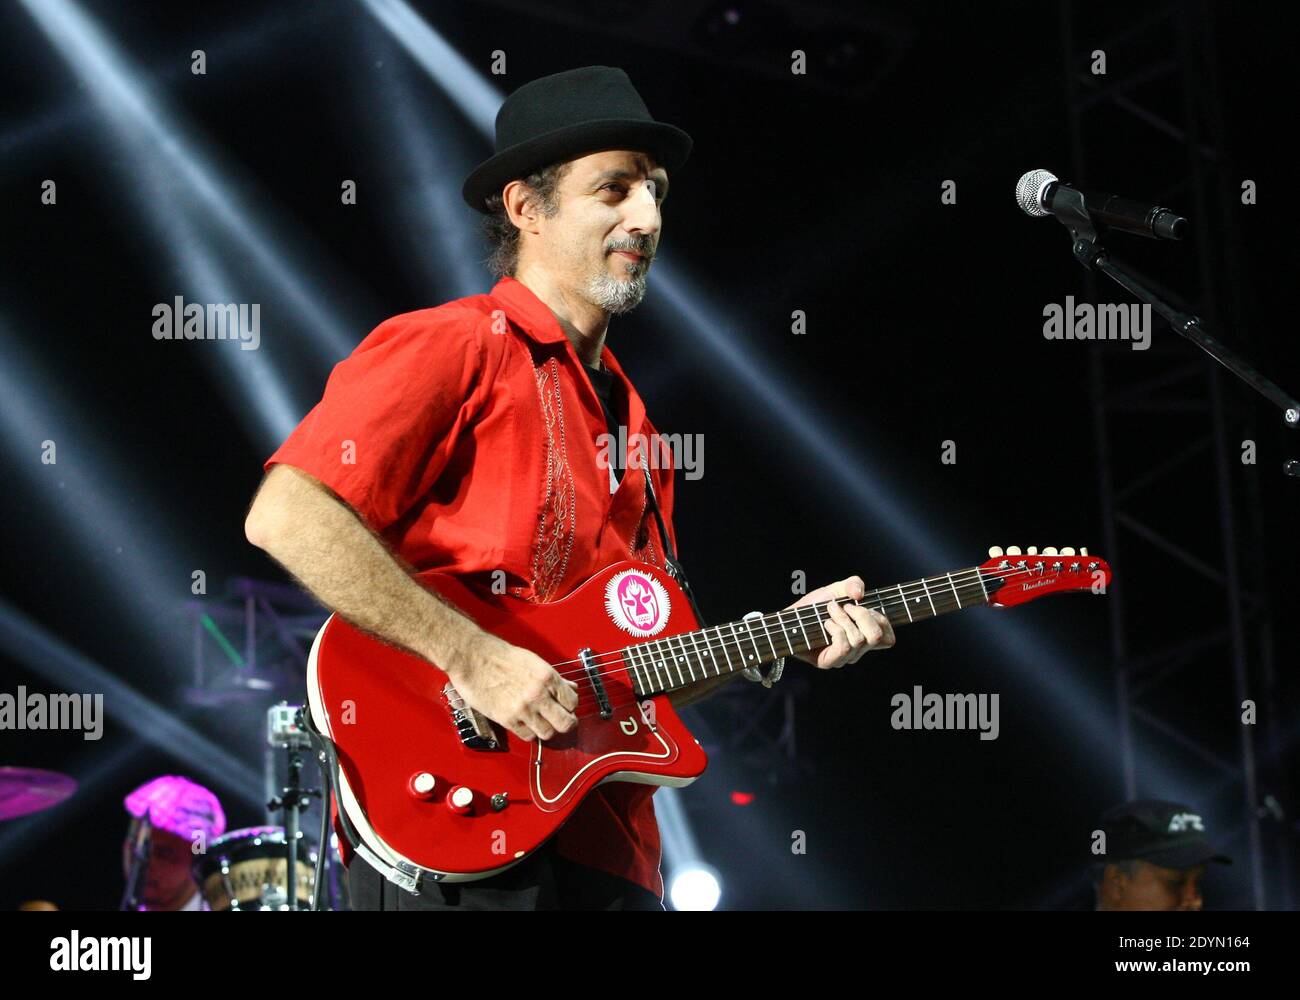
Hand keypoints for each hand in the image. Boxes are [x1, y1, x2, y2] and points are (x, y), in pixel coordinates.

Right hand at [445, 634, 579, 741]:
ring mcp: (523, 709)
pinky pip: (527, 736)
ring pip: (548, 733)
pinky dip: (529, 732)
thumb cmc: (500, 656)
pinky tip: (526, 723)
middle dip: (566, 723)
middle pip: (565, 723)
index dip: (570, 706)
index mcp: (547, 677)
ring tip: (542, 722)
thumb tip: (570, 688)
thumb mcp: (533, 661)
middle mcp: (538, 694)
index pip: (573, 702)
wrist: (473, 657)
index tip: (566, 707)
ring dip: (547, 729)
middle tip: (561, 721)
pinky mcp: (507, 719)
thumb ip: (553, 678)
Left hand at [786, 575, 894, 668]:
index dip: (882, 620)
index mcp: (864, 636)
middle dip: (862, 615)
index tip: (865, 607)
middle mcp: (857, 651)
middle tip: (845, 606)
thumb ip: (853, 584)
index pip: (888, 639)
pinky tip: (825, 623)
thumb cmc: (813, 606)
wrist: (790, 617)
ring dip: (843, 618)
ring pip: (859, 639)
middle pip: (877, 637)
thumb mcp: (836, 589)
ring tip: (830, 611)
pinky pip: (844, 646)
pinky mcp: (829, 662)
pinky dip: (835, 629)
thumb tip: (860, 594)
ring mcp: (844, 658)